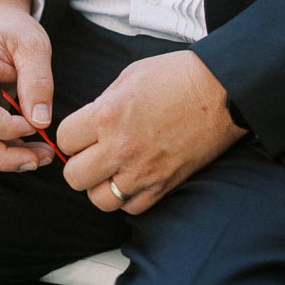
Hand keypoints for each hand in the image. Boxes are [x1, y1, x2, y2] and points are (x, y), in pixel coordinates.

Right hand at [0, 0, 55, 172]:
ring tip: (41, 156)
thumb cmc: (12, 30)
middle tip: (44, 158)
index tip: (39, 125)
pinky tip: (27, 150)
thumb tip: (41, 122)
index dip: (11, 129)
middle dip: (8, 157)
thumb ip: (38, 81)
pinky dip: (1, 153)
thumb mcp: (33, 44)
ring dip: (6, 160)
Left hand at [56, 50, 245, 214]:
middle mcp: (120, 148)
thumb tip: (90, 123)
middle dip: (79, 163)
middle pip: (74, 177)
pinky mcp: (163, 186)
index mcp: (107, 115)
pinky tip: (134, 178)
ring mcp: (142, 171)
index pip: (64, 140)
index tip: (82, 132)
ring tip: (112, 168)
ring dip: (101, 185)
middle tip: (93, 152)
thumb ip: (104, 102)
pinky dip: (128, 197)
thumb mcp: (130, 76)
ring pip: (100, 200)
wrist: (220, 91)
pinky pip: (131, 208)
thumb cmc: (177, 76)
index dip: (71, 135)